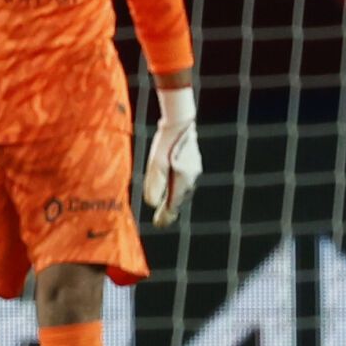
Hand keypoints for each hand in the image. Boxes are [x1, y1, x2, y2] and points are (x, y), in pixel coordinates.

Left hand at [144, 87, 200, 225]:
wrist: (180, 121)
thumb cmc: (166, 142)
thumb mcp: (156, 163)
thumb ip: (154, 184)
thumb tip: (151, 204)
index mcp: (182, 181)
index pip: (173, 205)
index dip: (165, 216)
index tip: (158, 224)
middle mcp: (191, 177)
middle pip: (180, 199)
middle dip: (170, 210)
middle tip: (161, 220)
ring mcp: (194, 168)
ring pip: (183, 189)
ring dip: (175, 198)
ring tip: (167, 206)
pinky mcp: (193, 161)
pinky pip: (185, 180)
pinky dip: (178, 188)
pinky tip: (173, 186)